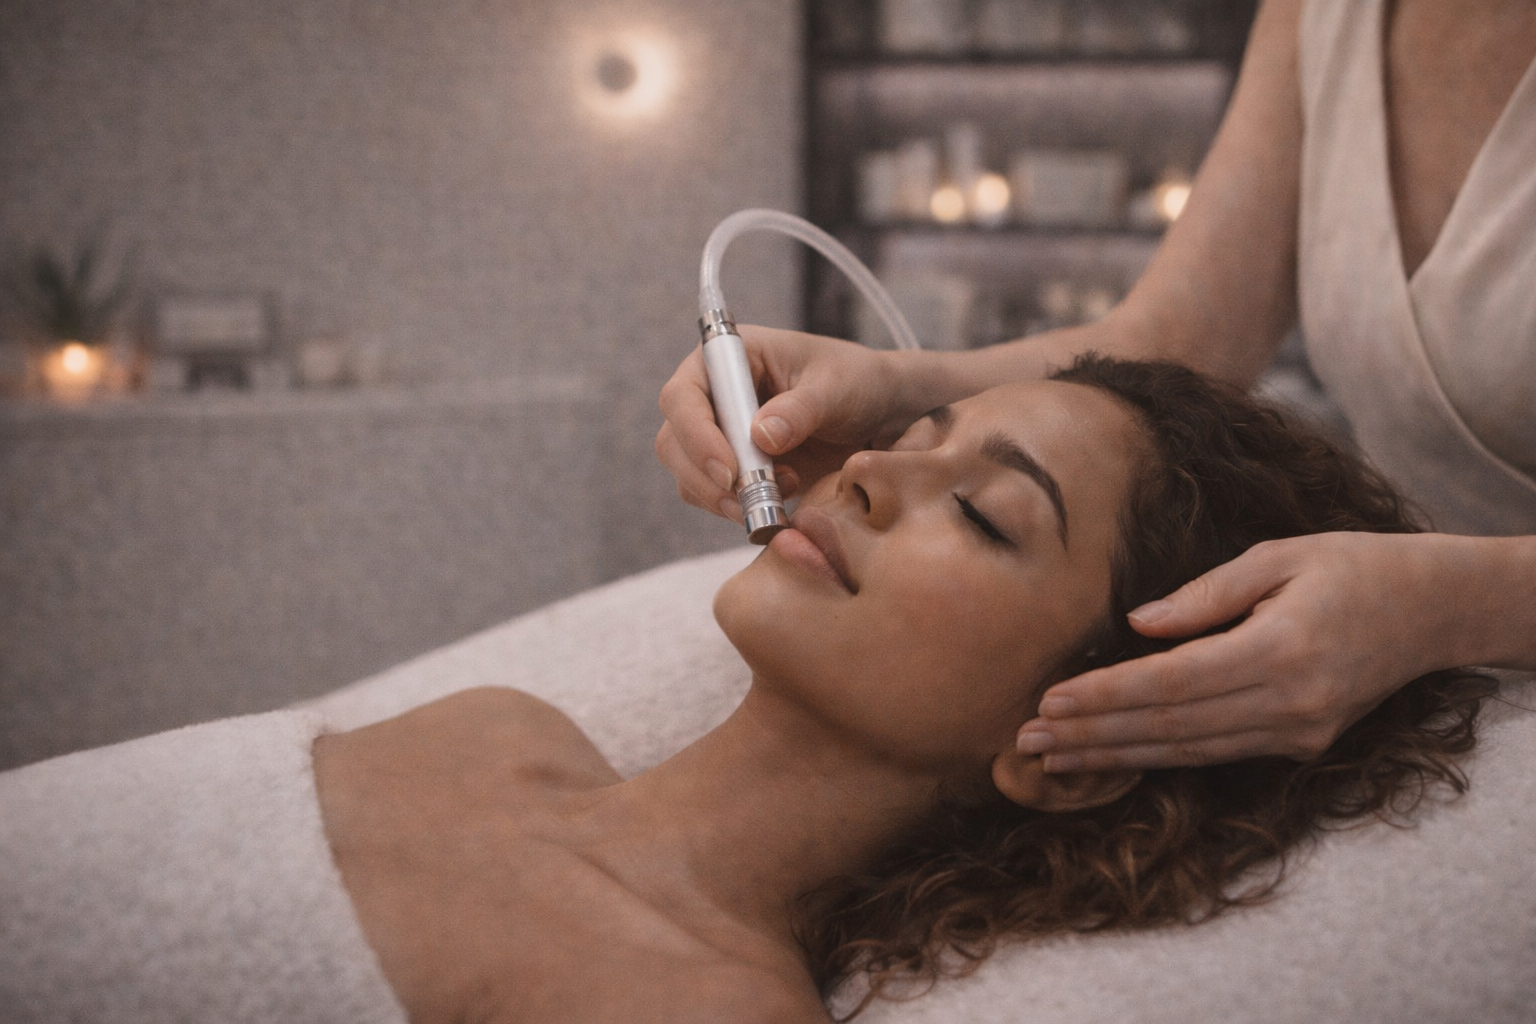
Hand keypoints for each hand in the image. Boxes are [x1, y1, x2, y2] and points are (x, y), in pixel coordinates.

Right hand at [655, 325, 909, 522]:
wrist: (882, 415)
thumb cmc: (858, 382)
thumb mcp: (837, 387)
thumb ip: (800, 409)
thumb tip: (759, 435)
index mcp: (729, 358)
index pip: (683, 395)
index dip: (696, 434)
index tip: (729, 471)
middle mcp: (713, 396)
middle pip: (674, 440)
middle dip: (705, 476)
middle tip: (751, 498)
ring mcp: (720, 435)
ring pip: (688, 475)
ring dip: (722, 498)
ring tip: (780, 494)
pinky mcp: (735, 470)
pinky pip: (714, 498)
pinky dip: (738, 508)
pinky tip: (781, 500)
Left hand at [1016, 532, 1473, 770]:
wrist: (1430, 610)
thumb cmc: (1349, 565)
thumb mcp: (1278, 556)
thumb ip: (1204, 594)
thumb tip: (1137, 623)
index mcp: (1282, 649)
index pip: (1172, 683)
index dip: (1105, 696)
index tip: (1048, 702)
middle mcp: (1290, 702)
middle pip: (1170, 726)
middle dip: (1093, 735)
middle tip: (1025, 742)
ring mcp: (1297, 731)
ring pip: (1187, 750)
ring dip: (1114, 755)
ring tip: (1052, 759)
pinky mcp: (1299, 744)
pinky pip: (1213, 752)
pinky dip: (1156, 756)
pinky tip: (1110, 755)